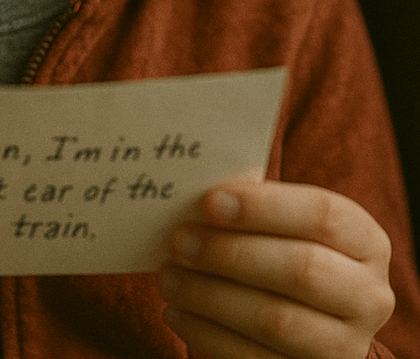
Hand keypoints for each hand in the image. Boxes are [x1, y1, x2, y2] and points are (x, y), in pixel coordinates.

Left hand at [157, 181, 394, 358]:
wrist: (303, 319)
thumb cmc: (279, 252)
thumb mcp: (280, 225)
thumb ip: (251, 206)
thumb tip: (201, 192)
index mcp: (364, 242)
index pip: (323, 214)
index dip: (264, 206)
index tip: (209, 201)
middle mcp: (367, 295)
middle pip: (301, 268)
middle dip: (230, 252)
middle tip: (179, 241)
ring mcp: (344, 343)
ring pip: (275, 319)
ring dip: (210, 295)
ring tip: (168, 277)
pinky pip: (252, 357)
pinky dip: (206, 332)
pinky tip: (176, 311)